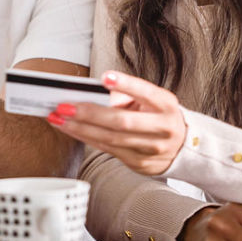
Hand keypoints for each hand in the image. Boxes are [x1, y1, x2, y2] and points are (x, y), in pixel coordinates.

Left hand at [48, 70, 186, 175]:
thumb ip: (128, 94)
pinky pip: (107, 150)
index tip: (106, 77)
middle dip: (89, 114)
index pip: (146, 92)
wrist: (183, 146)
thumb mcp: (152, 99)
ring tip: (58, 118)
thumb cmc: (159, 115)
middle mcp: (162, 127)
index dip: (126, 85)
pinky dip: (85, 138)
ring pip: (110, 139)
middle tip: (65, 106)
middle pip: (121, 122)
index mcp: (166, 104)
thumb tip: (93, 93)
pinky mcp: (140, 163)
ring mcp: (152, 149)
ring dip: (80, 128)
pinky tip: (70, 129)